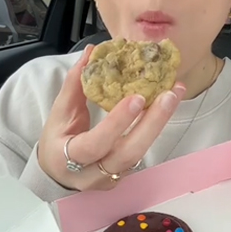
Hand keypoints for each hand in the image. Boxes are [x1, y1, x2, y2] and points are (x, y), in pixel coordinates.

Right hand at [37, 45, 185, 190]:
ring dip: (158, 124)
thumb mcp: (59, 113)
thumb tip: (92, 52)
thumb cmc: (57, 139)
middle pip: (127, 154)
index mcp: (66, 158)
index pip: (94, 144)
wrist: (57, 170)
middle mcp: (91, 174)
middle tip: (168, 95)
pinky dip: (153, 129)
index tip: (136, 97)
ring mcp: (110, 179)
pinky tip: (164, 107)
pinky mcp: (123, 176)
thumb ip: (75, 84)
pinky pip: (141, 153)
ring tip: (173, 95)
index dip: (116, 123)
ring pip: (139, 155)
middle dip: (151, 124)